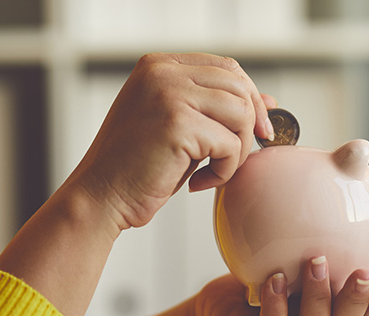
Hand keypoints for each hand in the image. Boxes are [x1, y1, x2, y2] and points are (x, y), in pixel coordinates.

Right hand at [69, 53, 274, 229]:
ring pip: (240, 113)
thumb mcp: (178, 128)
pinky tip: (197, 183)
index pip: (226, 67)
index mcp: (158, 66)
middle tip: (237, 158)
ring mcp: (168, 94)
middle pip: (238, 86)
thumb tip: (269, 101)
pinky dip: (224, 171)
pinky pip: (229, 144)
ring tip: (212, 171)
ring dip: (236, 151)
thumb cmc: (135, 168)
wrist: (99, 197)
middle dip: (249, 125)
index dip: (249, 97)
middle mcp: (162, 72)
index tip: (256, 130)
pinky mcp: (177, 124)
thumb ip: (214, 108)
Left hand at [189, 257, 368, 315]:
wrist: (220, 308)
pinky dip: (276, 309)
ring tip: (316, 263)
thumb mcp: (301, 273)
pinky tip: (276, 281)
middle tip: (363, 273)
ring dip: (317, 298)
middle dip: (354, 302)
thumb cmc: (268, 288)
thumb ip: (328, 262)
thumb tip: (352, 213)